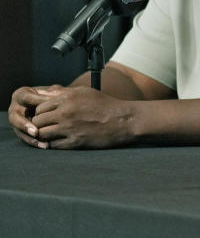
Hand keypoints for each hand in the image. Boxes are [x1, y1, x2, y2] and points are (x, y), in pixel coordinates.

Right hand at [9, 85, 66, 146]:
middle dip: (24, 125)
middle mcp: (16, 108)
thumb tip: (57, 98)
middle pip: (15, 116)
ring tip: (42, 142)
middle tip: (36, 132)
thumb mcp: (56, 93)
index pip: (26, 98)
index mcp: (23, 95)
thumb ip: (54, 94)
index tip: (42, 112)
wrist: (59, 105)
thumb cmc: (58, 96)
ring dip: (29, 137)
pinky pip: (25, 138)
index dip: (34, 105)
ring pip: (19, 130)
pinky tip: (44, 145)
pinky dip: (34, 142)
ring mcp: (17, 120)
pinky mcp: (22, 131)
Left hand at [14, 86, 137, 148]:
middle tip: (46, 126)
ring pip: (42, 134)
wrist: (123, 120)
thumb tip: (44, 92)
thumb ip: (64, 92)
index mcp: (67, 98)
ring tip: (50, 135)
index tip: (46, 117)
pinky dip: (52, 144)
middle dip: (40, 124)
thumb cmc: (105, 105)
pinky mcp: (75, 142)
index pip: (39, 108)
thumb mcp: (85, 92)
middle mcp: (66, 112)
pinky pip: (53, 145)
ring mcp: (70, 128)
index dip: (40, 113)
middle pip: (37, 121)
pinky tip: (57, 141)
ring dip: (44, 135)